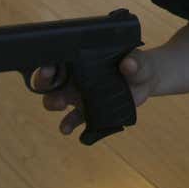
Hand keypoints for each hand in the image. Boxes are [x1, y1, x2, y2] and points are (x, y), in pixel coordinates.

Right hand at [35, 51, 156, 136]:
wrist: (144, 81)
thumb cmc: (135, 63)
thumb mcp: (137, 59)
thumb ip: (133, 61)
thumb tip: (128, 64)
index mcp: (81, 58)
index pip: (57, 57)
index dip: (48, 61)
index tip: (49, 66)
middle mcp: (74, 76)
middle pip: (50, 80)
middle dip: (43, 82)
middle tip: (50, 83)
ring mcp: (79, 95)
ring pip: (56, 100)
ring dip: (53, 103)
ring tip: (61, 105)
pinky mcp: (88, 111)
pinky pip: (73, 120)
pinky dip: (68, 125)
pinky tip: (68, 130)